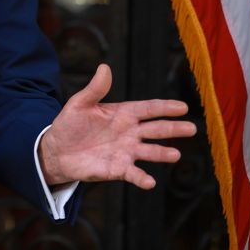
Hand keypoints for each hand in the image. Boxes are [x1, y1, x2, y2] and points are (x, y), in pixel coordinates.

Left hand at [38, 64, 196, 188]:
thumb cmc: (70, 125)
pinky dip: (142, 178)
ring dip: (162, 154)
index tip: (183, 107)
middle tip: (192, 128)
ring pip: (150, 152)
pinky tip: (150, 182)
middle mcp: (130, 132)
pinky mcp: (118, 169)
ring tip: (175, 155)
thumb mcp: (80, 104)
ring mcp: (126, 151)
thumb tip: (104, 67)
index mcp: (123, 114)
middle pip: (156, 129)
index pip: (149, 109)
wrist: (57, 151)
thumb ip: (95, 89)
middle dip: (174, 129)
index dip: (165, 108)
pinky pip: (133, 173)